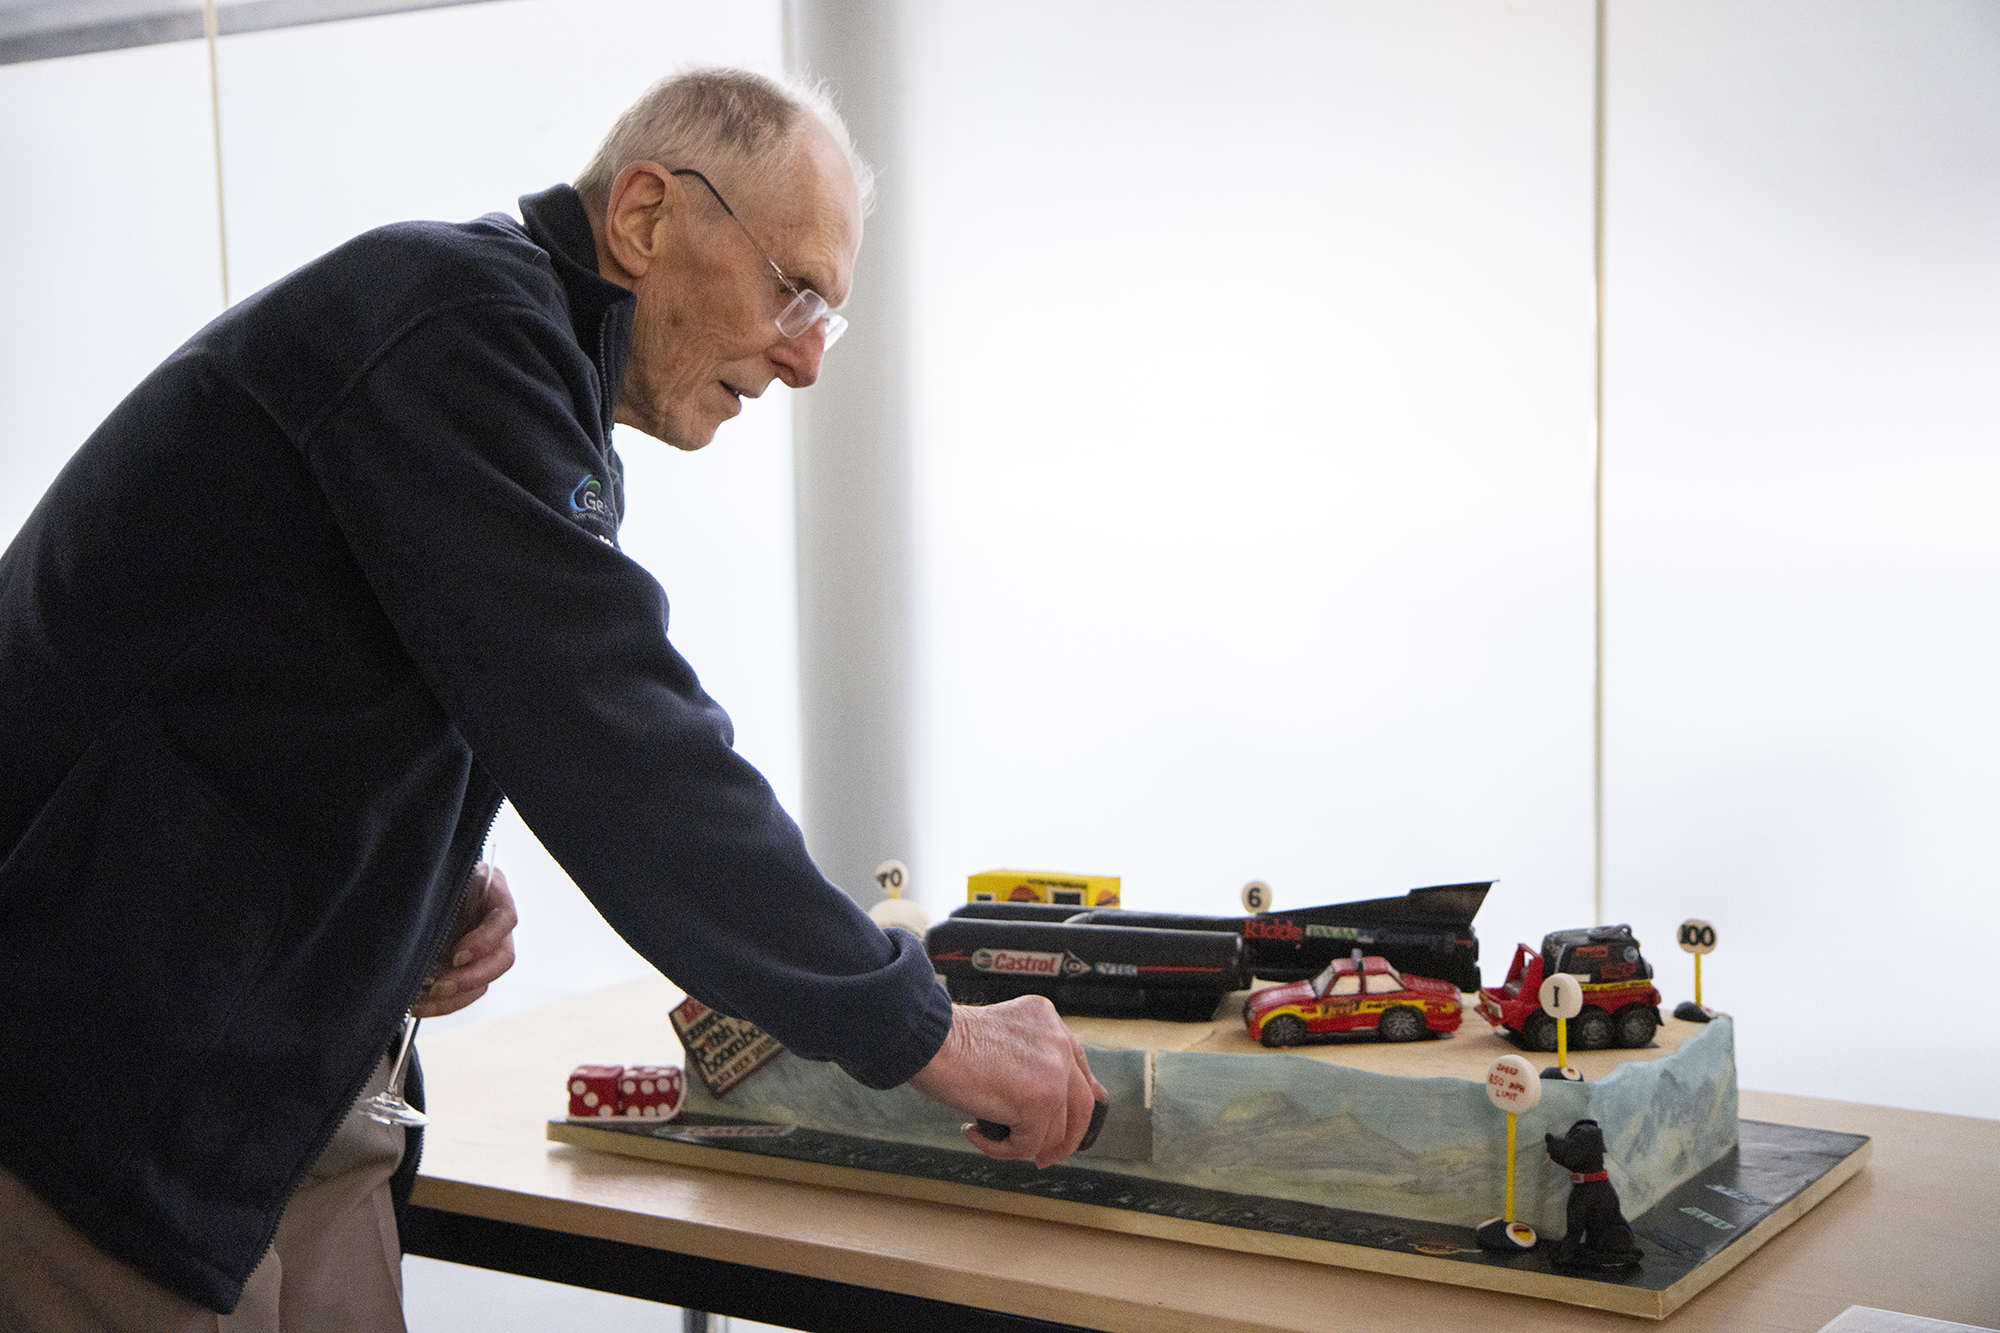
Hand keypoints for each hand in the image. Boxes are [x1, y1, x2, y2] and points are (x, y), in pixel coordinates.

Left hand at [413, 861, 517, 1017]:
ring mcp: (483, 949)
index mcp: (494, 894)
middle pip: (501, 959)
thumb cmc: (436, 873)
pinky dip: (443, 1003)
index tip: (458, 953)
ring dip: (454, 998)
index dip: (485, 940)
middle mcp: (495, 926)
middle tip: (439, 986)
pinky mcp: (465, 967)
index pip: (505, 919)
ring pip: (483, 982)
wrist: (428, 880)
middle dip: (471, 977)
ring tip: (422, 1002)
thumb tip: (414, 910)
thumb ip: (437, 886)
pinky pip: (463, 992)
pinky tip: (419, 1004)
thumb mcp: (441, 873)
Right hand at [907, 996, 1105, 1167]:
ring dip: (1021, 1144)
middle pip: (1082, 1104)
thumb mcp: (998, 1037)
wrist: (928, 1038)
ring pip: (1054, 1132)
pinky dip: (999, 1149)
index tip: (1076, 1118)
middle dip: (1066, 1139)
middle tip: (1044, 1156)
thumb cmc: (946, 1039)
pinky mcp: (1039, 1101)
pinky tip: (973, 1132)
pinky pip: (1027, 1145)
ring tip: (986, 1135)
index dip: (1080, 1096)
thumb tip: (1043, 1100)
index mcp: (1048, 1022)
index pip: (1078, 1066)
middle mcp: (1058, 1043)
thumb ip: (1026, 1059)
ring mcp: (1054, 1072)